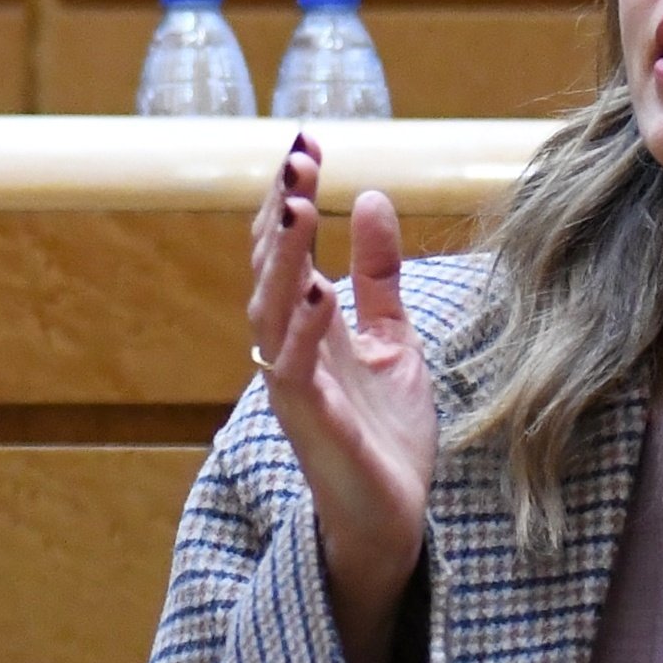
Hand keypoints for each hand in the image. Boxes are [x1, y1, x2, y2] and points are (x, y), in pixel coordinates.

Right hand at [246, 133, 436, 662]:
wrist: (392, 518)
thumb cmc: (385, 434)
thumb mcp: (393, 339)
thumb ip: (380, 275)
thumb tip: (373, 195)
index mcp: (307, 327)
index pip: (287, 250)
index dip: (289, 199)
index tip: (305, 145)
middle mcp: (289, 350)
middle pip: (270, 271)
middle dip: (279, 214)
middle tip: (294, 160)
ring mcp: (294, 387)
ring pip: (269, 312)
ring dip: (282, 260)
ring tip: (296, 207)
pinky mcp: (310, 424)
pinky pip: (294, 370)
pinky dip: (303, 329)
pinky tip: (318, 291)